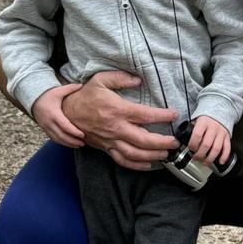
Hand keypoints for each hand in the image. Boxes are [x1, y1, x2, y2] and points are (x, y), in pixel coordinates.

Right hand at [31, 84, 84, 146]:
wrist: (34, 99)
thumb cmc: (48, 95)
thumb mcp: (58, 91)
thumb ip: (70, 88)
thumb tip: (82, 85)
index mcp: (53, 114)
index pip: (64, 126)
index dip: (74, 132)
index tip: (83, 135)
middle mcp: (48, 122)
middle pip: (61, 135)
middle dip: (72, 141)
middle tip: (83, 143)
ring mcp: (45, 127)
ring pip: (57, 139)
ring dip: (68, 143)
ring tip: (79, 145)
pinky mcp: (45, 129)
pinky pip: (53, 138)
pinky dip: (62, 142)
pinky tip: (70, 143)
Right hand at [61, 71, 178, 170]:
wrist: (67, 113)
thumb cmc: (86, 95)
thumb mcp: (101, 79)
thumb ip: (121, 78)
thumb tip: (139, 79)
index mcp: (117, 110)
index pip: (145, 115)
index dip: (162, 116)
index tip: (174, 115)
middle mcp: (115, 128)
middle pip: (143, 139)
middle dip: (162, 142)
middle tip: (175, 142)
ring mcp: (110, 141)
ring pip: (134, 154)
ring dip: (152, 156)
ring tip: (166, 154)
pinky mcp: (106, 148)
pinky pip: (122, 160)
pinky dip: (137, 165)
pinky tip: (149, 164)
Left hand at [188, 116, 230, 165]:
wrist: (219, 110)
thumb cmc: (206, 118)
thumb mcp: (197, 119)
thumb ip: (192, 129)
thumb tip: (184, 139)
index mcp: (203, 122)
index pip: (197, 135)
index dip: (192, 144)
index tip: (190, 149)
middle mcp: (213, 127)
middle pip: (206, 144)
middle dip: (200, 154)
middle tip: (196, 157)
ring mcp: (221, 132)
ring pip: (216, 148)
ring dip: (210, 158)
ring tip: (205, 162)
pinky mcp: (227, 136)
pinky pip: (227, 148)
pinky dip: (224, 156)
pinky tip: (220, 161)